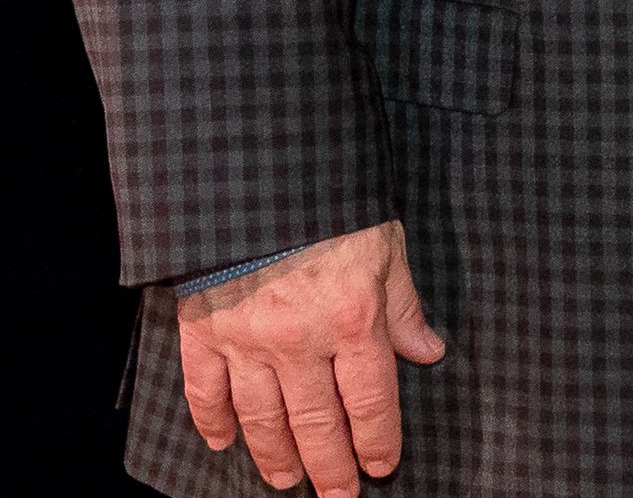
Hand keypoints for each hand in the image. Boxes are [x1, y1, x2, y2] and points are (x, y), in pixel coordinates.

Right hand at [179, 220, 446, 493]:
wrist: (256, 167)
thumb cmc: (331, 200)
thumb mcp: (386, 244)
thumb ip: (404, 305)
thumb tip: (429, 351)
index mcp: (353, 319)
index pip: (370, 402)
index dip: (376, 442)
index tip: (380, 467)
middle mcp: (300, 341)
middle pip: (317, 423)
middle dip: (330, 467)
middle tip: (337, 496)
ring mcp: (247, 339)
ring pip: (263, 418)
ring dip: (276, 455)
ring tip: (286, 479)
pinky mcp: (203, 328)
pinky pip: (205, 390)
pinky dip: (213, 421)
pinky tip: (222, 443)